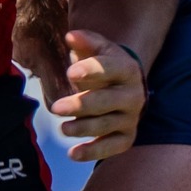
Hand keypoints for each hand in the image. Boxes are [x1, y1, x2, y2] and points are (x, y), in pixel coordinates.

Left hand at [52, 30, 146, 163]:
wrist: (126, 86)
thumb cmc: (105, 65)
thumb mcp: (98, 49)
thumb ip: (85, 42)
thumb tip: (71, 37)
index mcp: (127, 69)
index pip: (111, 69)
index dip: (92, 70)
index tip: (71, 73)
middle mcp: (134, 94)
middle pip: (108, 101)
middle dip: (82, 105)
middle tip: (56, 108)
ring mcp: (131, 117)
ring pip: (107, 125)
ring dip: (84, 128)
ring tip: (63, 129)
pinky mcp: (127, 136)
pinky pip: (113, 147)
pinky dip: (94, 152)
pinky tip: (73, 154)